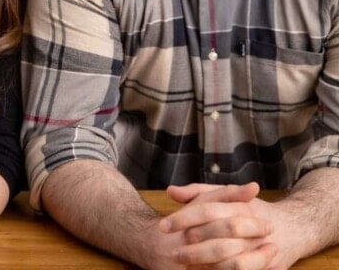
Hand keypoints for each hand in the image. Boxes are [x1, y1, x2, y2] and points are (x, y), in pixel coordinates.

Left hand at [159, 183, 288, 268]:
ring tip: (185, 265)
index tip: (163, 226)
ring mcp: (261, 251)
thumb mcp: (225, 195)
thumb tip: (171, 191)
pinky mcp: (268, 268)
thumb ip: (198, 192)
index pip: (206, 211)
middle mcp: (251, 228)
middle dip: (193, 249)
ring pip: (230, 264)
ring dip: (206, 266)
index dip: (183, 219)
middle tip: (173, 252)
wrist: (290, 228)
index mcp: (239, 206)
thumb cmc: (250, 209)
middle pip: (218, 240)